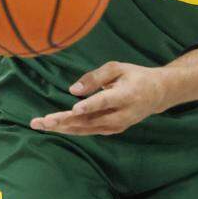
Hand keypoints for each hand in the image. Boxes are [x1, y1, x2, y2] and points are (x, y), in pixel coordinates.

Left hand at [31, 61, 164, 135]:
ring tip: (40, 124)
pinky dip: (71, 129)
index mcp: (125, 96)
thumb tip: (72, 89)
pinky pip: (88, 130)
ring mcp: (116, 126)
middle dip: (64, 121)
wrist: (157, 94)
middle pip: (89, 120)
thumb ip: (96, 76)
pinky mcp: (112, 130)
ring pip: (86, 129)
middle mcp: (121, 116)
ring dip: (62, 127)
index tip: (74, 108)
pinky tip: (54, 126)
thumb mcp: (118, 67)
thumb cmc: (134, 76)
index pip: (105, 102)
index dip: (89, 105)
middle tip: (43, 121)